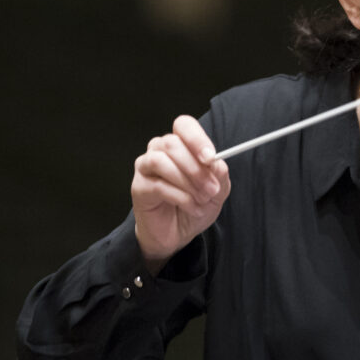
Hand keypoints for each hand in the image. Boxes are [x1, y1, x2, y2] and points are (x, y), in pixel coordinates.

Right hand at [130, 115, 230, 273]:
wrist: (178, 234)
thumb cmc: (195, 205)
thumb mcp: (217, 190)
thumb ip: (219, 174)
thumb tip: (217, 163)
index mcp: (181, 145)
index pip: (184, 125)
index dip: (196, 138)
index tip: (211, 157)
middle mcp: (160, 150)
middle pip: (172, 143)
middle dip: (196, 168)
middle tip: (212, 188)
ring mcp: (146, 167)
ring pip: (161, 161)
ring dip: (187, 181)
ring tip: (202, 198)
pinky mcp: (139, 187)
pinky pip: (158, 185)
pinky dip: (181, 197)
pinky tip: (192, 208)